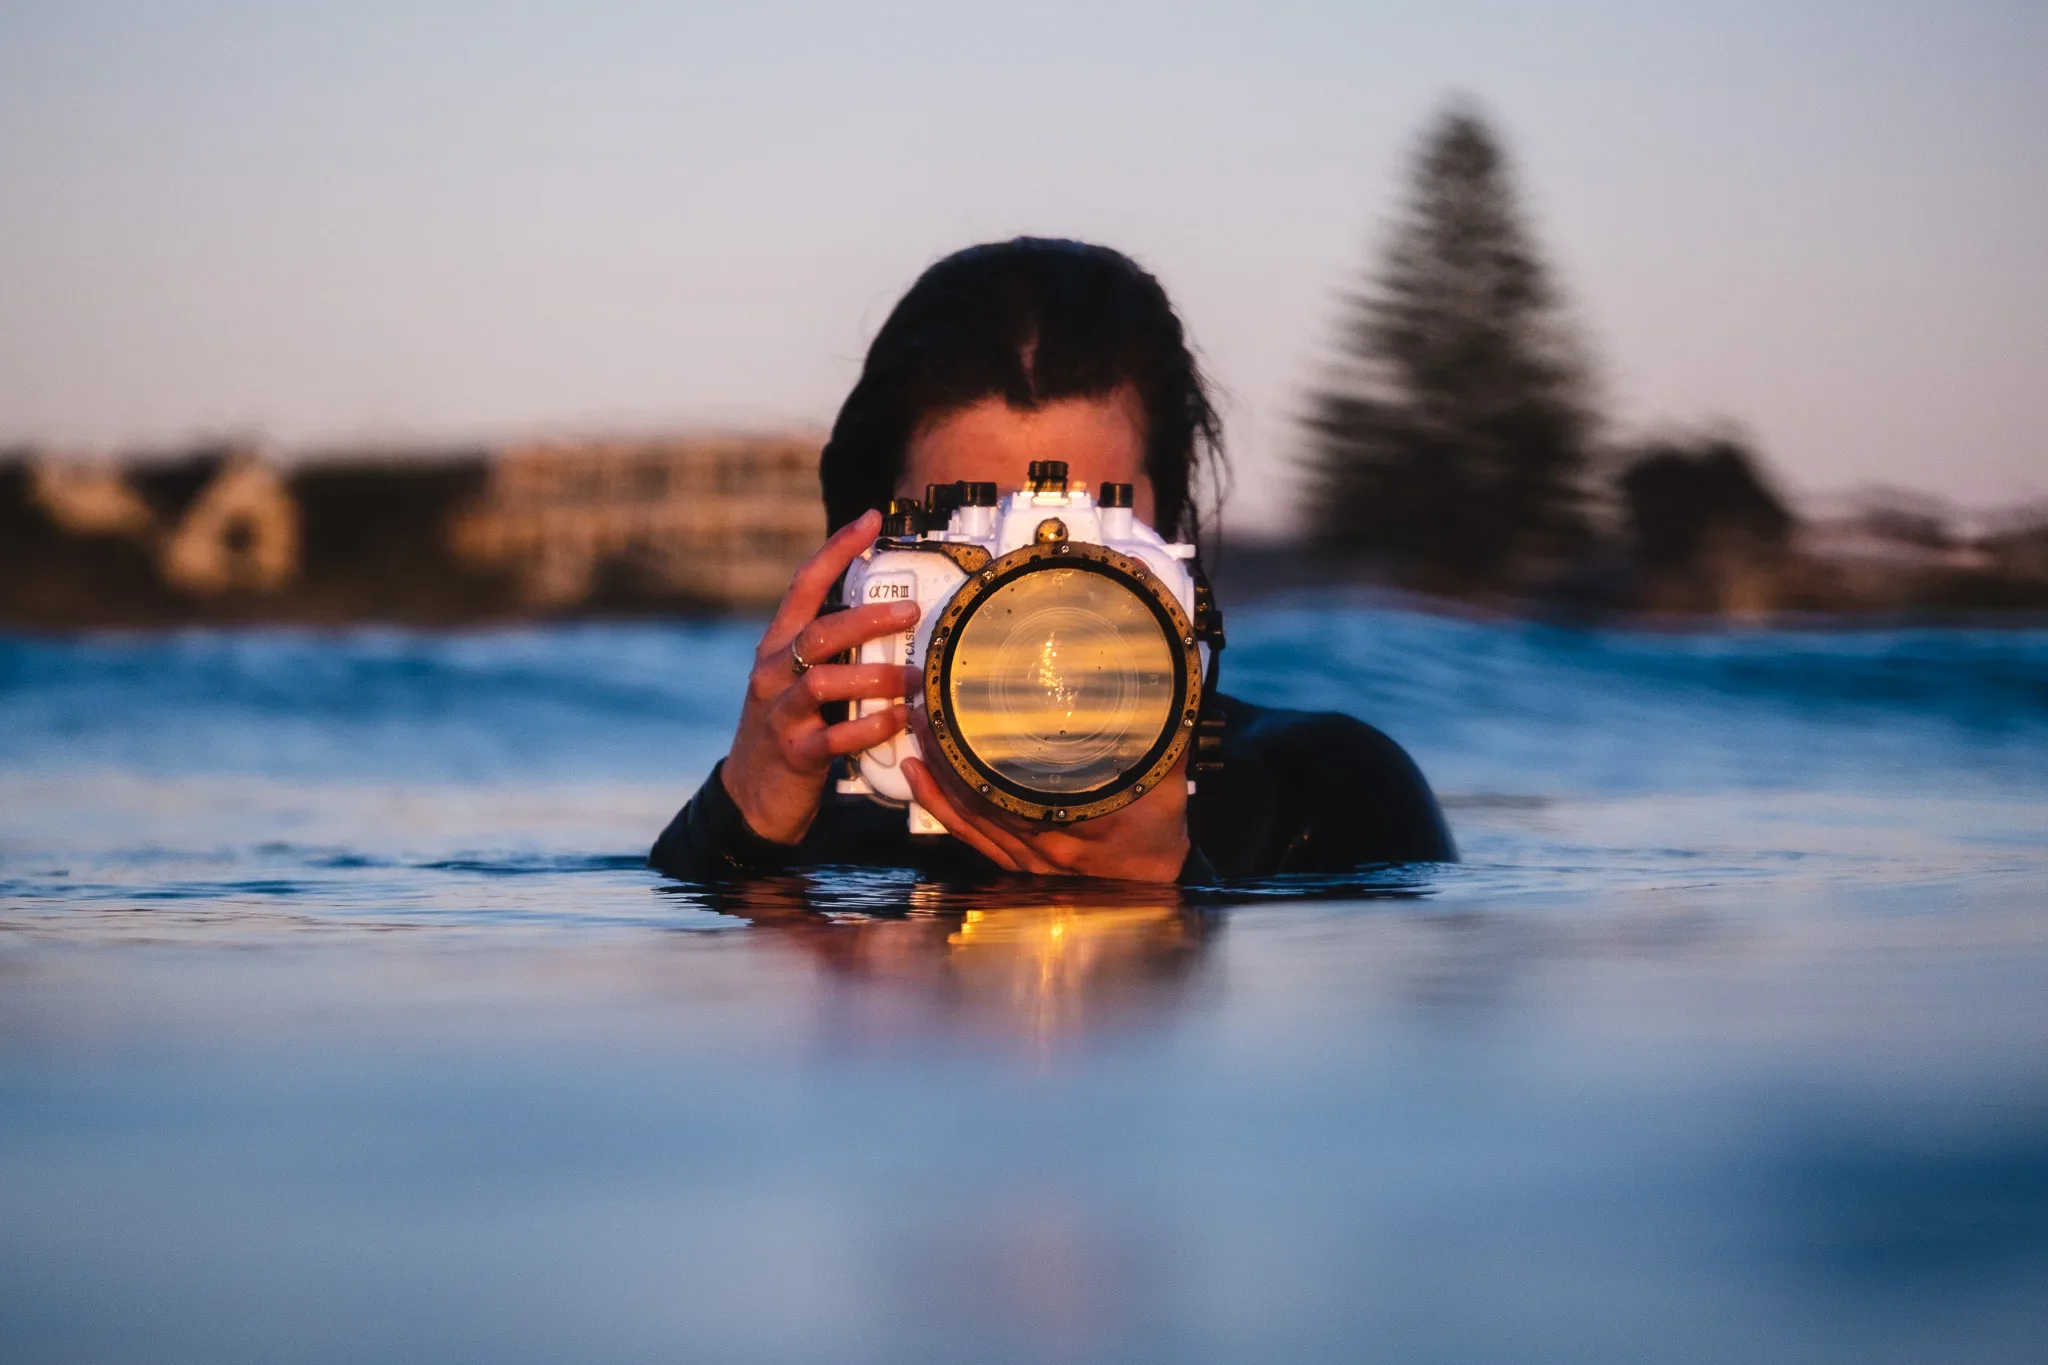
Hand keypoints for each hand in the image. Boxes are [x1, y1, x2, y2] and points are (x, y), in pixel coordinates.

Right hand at [721, 510, 920, 844]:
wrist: (753, 795)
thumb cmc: (792, 726)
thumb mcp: (802, 678)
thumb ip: (835, 649)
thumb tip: (892, 613)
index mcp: (778, 645)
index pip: (804, 584)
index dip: (836, 549)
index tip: (871, 519)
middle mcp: (773, 672)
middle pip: (818, 631)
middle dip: (867, 618)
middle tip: (911, 613)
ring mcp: (780, 714)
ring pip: (823, 682)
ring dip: (876, 677)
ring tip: (915, 678)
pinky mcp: (794, 753)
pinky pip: (835, 738)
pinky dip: (872, 727)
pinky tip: (900, 720)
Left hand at [901, 711, 1192, 882]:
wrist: (1157, 879)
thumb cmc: (1162, 824)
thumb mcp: (1167, 768)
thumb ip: (1160, 722)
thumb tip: (1160, 671)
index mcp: (1082, 817)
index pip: (1015, 785)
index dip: (976, 751)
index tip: (956, 711)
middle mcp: (1046, 841)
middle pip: (979, 796)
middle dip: (947, 753)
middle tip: (925, 709)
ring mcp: (1027, 857)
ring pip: (968, 817)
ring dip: (937, 777)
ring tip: (916, 735)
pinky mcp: (1017, 863)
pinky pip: (969, 836)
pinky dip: (940, 807)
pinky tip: (918, 780)